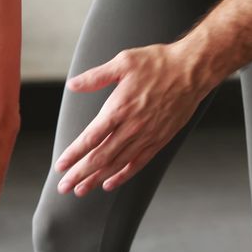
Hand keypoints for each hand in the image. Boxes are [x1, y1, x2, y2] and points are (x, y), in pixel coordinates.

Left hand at [54, 39, 216, 195]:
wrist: (192, 71)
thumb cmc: (157, 63)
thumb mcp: (123, 62)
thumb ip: (96, 76)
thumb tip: (73, 84)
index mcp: (119, 108)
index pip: (90, 138)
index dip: (74, 154)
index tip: (60, 166)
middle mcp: (132, 126)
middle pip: (100, 156)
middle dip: (80, 173)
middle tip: (64, 187)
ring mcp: (147, 135)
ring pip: (117, 163)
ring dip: (96, 178)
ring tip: (81, 190)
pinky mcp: (160, 139)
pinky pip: (138, 163)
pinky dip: (123, 175)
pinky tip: (110, 183)